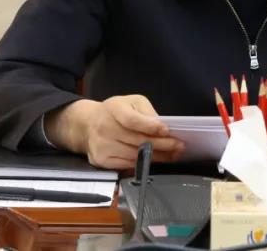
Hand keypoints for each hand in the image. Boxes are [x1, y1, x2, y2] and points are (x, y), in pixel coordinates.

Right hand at [49, 95, 183, 169]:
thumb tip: (160, 126)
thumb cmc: (114, 111)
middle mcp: (105, 128)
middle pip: (137, 141)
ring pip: (135, 156)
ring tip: (172, 154)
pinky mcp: (102, 161)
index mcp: (114, 108)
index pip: (132, 120)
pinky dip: (144, 163)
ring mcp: (102, 146)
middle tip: (178, 146)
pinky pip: (127, 165)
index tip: (166, 131)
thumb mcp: (131, 102)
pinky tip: (156, 160)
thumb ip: (146, 112)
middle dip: (162, 145)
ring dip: (157, 157)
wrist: (87, 124)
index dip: (150, 126)